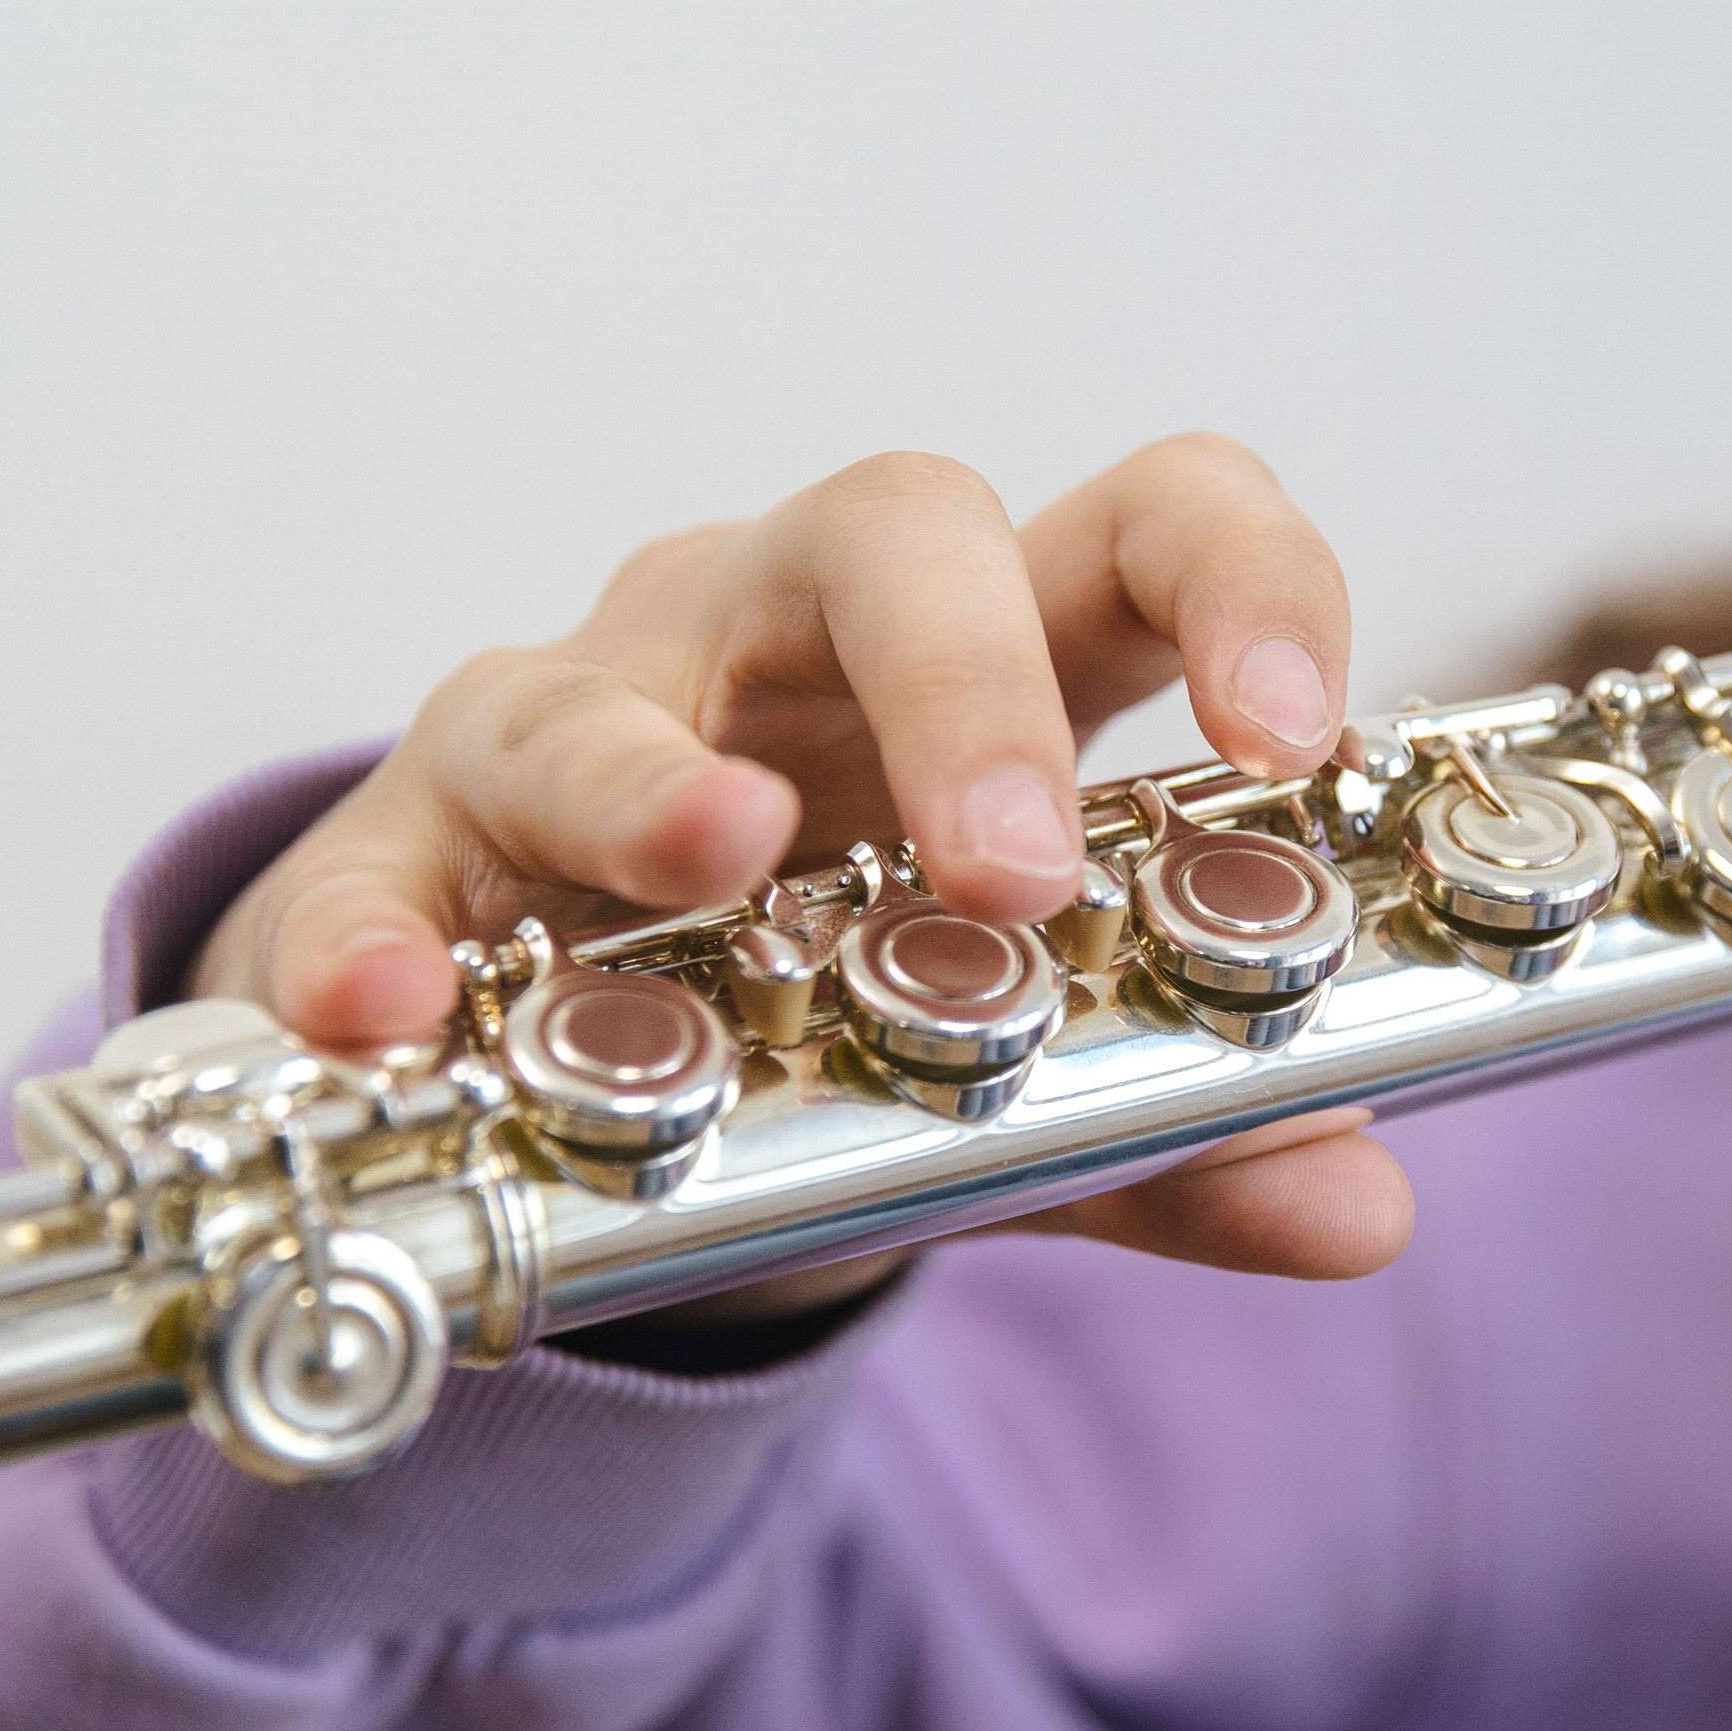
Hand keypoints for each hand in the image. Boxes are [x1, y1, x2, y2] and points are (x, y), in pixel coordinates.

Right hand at [190, 435, 1414, 1288]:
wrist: (567, 1087)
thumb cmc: (823, 1003)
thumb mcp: (1021, 1085)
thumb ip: (1177, 1136)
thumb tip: (1359, 1203)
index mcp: (988, 664)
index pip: (1145, 527)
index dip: (1241, 587)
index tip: (1290, 731)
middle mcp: (782, 636)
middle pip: (889, 529)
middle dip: (963, 681)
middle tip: (1009, 867)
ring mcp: (580, 713)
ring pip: (602, 678)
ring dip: (657, 772)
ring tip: (717, 861)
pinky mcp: (403, 849)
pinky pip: (371, 870)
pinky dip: (376, 936)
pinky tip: (384, 1021)